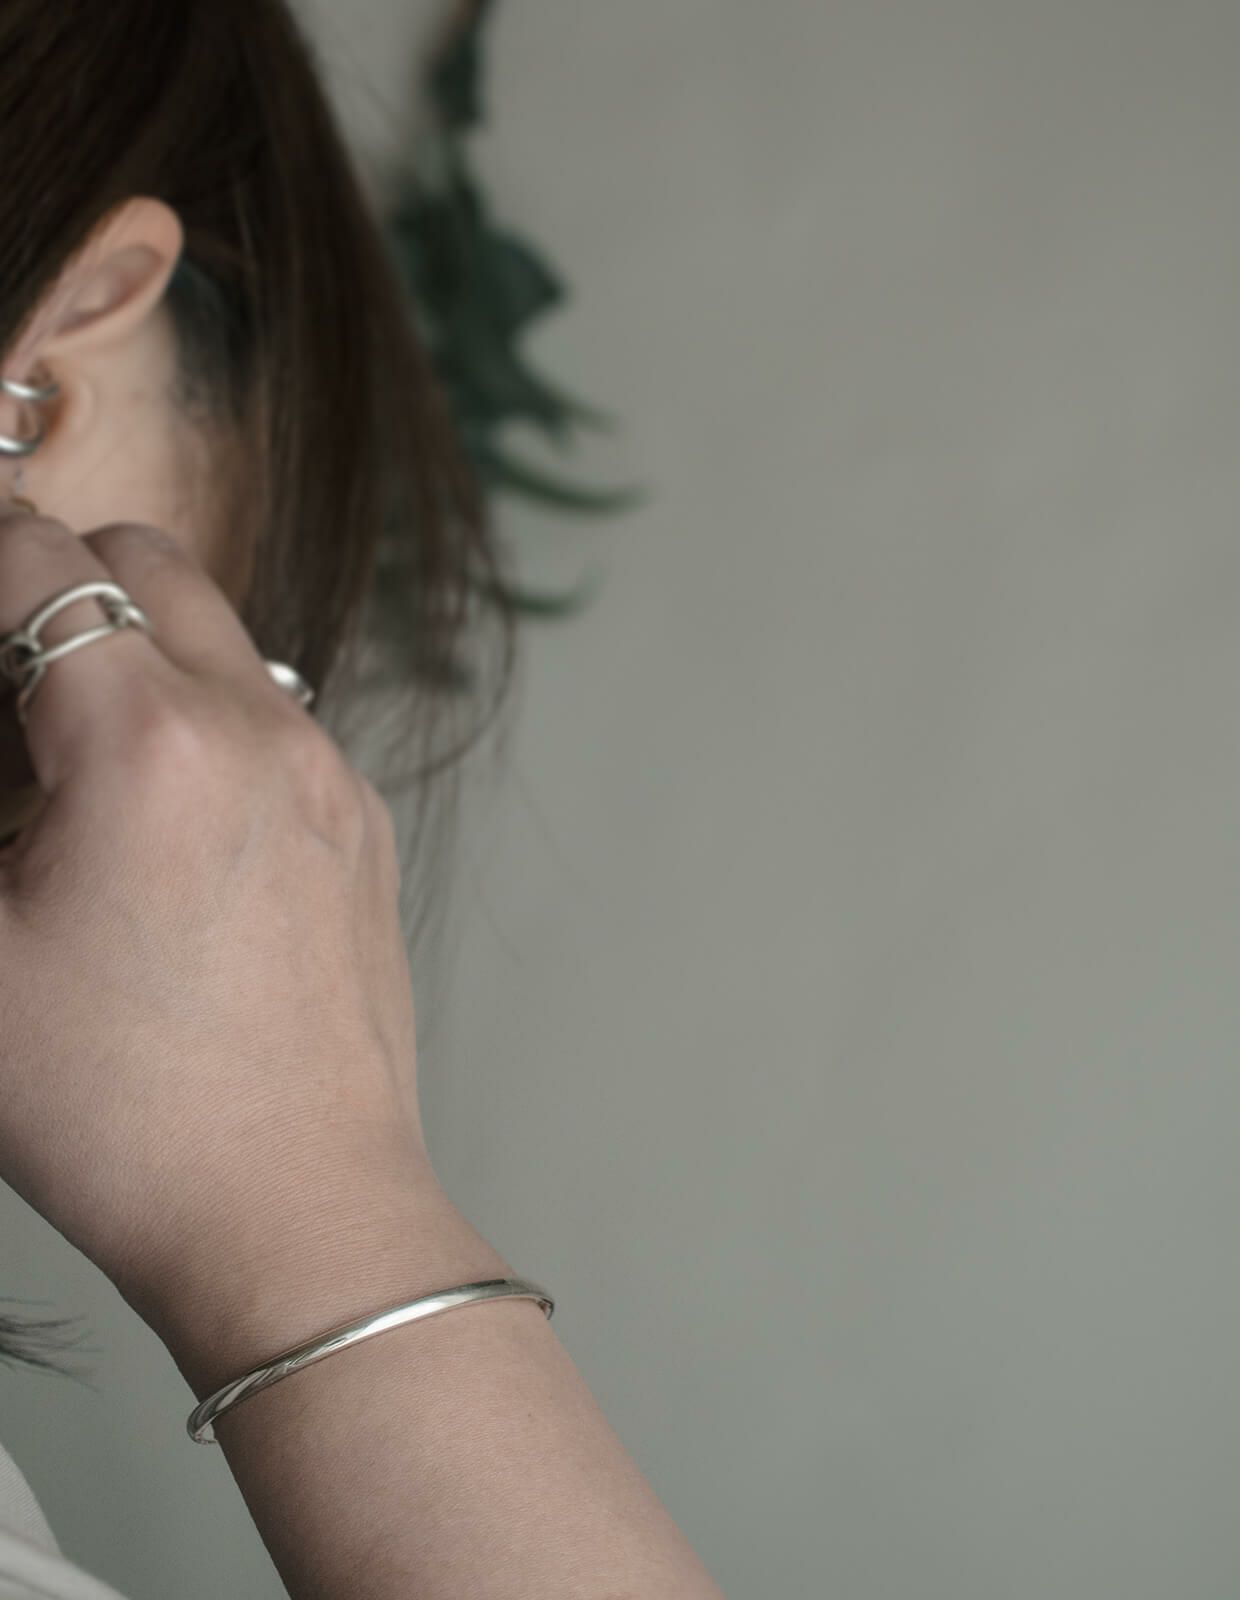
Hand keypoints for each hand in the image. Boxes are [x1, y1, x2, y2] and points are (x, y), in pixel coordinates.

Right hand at [0, 503, 434, 1349]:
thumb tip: (8, 766)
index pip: (40, 559)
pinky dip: (208, 728)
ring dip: (137, 663)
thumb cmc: (125, 1113)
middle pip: (146, 562)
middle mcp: (263, 730)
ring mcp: (331, 774)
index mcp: (150, 742)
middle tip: (0, 707)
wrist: (298, 1210)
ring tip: (77, 785)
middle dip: (55, 592)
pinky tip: (165, 838)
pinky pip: (277, 719)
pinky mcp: (364, 825)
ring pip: (221, 638)